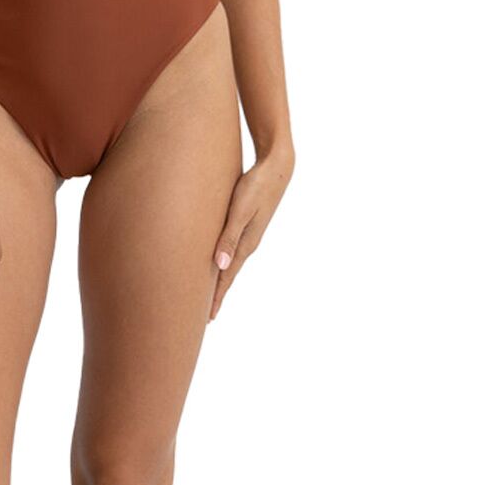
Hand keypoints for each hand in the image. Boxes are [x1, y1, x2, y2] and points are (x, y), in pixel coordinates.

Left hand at [209, 144, 294, 321]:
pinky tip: (218, 259)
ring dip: (220, 277)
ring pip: (230, 261)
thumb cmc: (256, 186)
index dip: (217, 296)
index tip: (208, 317)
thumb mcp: (240, 210)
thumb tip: (219, 266)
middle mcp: (248, 242)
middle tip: (207, 316)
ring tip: (209, 291)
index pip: (228, 276)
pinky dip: (223, 259)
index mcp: (246, 243)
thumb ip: (229, 236)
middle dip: (218, 293)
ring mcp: (249, 232)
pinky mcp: (247, 222)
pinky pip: (232, 247)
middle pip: (229, 273)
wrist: (277, 167)